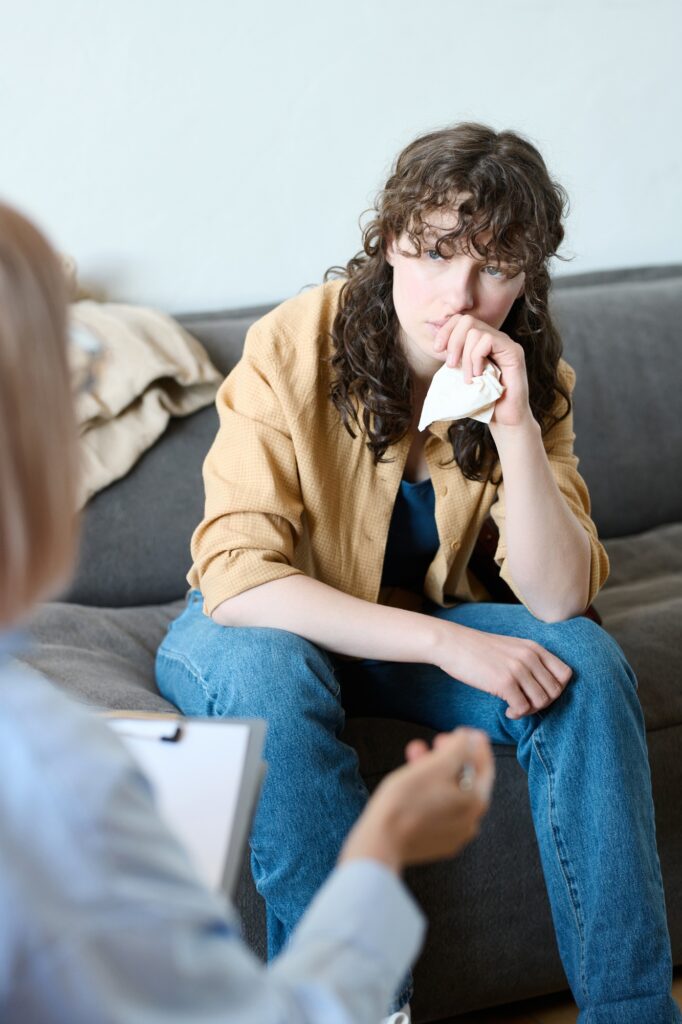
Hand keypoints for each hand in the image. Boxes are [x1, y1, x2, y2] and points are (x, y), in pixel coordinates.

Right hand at [339, 728, 493, 871]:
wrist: (380, 842)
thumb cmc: (405, 802)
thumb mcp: (434, 766)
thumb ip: (459, 748)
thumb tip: (471, 738)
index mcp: (476, 802)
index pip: (485, 766)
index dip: (474, 744)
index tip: (464, 731)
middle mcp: (470, 820)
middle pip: (466, 779)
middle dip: (450, 756)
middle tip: (437, 740)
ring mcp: (454, 834)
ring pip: (450, 793)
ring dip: (436, 770)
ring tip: (416, 754)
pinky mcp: (435, 841)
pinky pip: (439, 809)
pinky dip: (430, 791)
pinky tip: (413, 781)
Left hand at [432, 313, 530, 426]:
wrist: (505, 418)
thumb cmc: (483, 400)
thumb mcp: (461, 375)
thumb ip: (454, 359)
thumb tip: (437, 346)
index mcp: (481, 341)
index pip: (460, 320)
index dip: (446, 331)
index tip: (438, 349)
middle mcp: (494, 338)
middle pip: (466, 320)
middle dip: (453, 342)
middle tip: (451, 365)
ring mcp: (505, 343)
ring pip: (475, 331)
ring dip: (466, 357)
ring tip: (469, 378)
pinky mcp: (514, 351)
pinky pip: (487, 340)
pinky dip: (477, 358)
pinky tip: (479, 375)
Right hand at [432, 620, 571, 719]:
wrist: (452, 644)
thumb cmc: (478, 649)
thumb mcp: (510, 647)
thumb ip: (528, 660)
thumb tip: (542, 686)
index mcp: (534, 648)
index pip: (565, 674)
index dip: (557, 688)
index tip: (539, 693)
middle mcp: (530, 657)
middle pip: (555, 691)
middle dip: (542, 703)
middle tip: (526, 705)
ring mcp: (518, 669)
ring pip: (542, 702)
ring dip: (530, 710)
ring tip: (515, 708)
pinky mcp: (505, 682)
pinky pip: (523, 708)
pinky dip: (517, 714)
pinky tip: (507, 711)